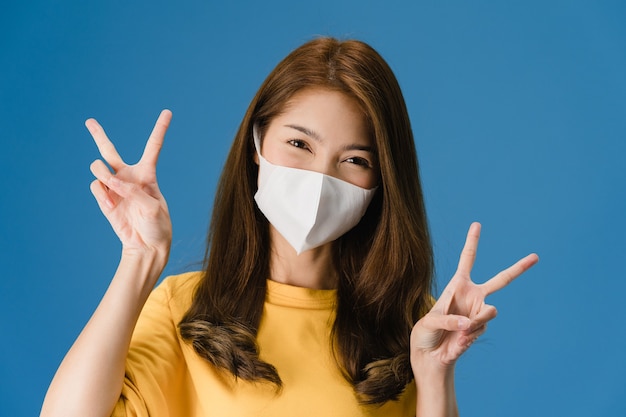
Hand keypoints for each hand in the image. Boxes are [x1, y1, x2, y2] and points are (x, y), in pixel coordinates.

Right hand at [87, 110, 172, 260]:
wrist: (146, 245)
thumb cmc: (157, 225)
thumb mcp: (152, 207)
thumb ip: (134, 192)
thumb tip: (112, 183)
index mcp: (148, 174)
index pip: (153, 147)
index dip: (160, 129)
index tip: (168, 112)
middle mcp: (129, 177)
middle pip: (109, 150)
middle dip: (98, 135)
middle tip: (89, 121)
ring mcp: (114, 187)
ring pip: (98, 167)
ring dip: (102, 172)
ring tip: (112, 186)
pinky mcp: (104, 199)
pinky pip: (95, 187)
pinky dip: (102, 195)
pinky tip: (112, 206)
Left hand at [410, 222, 538, 371]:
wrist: (431, 354)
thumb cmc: (426, 332)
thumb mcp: (431, 321)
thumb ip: (450, 320)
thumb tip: (471, 323)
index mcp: (458, 285)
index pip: (467, 259)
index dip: (473, 242)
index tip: (477, 224)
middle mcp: (473, 296)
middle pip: (501, 280)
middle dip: (519, 268)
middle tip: (536, 257)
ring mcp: (479, 312)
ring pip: (490, 312)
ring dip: (476, 321)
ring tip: (460, 330)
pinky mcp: (481, 329)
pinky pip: (481, 328)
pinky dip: (469, 334)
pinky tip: (458, 339)